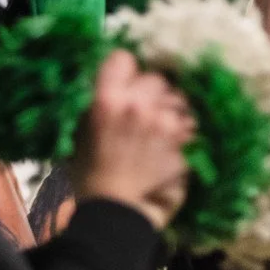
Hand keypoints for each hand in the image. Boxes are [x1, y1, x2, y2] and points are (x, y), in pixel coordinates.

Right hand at [70, 48, 194, 232]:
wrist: (115, 211)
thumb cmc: (88, 173)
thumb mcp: (78, 130)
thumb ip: (96, 102)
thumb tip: (109, 85)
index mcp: (106, 99)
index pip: (123, 58)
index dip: (123, 70)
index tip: (123, 82)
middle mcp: (137, 105)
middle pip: (155, 77)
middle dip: (150, 92)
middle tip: (144, 110)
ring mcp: (164, 125)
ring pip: (178, 100)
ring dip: (171, 111)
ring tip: (162, 127)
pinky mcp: (184, 145)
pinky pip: (190, 126)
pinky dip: (185, 131)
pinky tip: (173, 143)